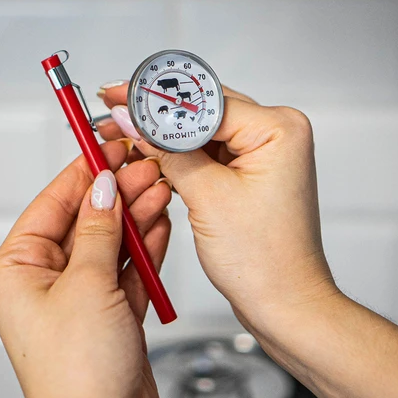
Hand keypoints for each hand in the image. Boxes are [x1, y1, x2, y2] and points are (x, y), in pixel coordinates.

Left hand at [0, 140, 170, 397]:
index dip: (83, 173)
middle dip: (118, 194)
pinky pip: (130, 265)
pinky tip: (160, 222)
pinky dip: (146, 245)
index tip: (107, 148)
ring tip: (159, 189)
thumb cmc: (76, 374)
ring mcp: (84, 292)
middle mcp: (49, 279)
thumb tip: (105, 189)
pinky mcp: (112, 306)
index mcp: (21, 269)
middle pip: (88, 220)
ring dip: (137, 216)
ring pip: (113, 240)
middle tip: (145, 168)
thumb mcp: (87, 286)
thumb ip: (100, 232)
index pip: (53, 204)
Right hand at [97, 83, 337, 332]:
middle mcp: (275, 136)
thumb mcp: (208, 197)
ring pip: (202, 134)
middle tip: (114, 111)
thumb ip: (169, 152)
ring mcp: (263, 156)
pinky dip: (179, 158)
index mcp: (278, 130)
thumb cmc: (264, 262)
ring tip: (124, 135)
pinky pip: (208, 156)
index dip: (155, 99)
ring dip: (164, 137)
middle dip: (156, 115)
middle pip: (203, 113)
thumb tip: (135, 120)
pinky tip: (148, 154)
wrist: (282, 302)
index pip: (205, 101)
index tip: (118, 94)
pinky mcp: (249, 175)